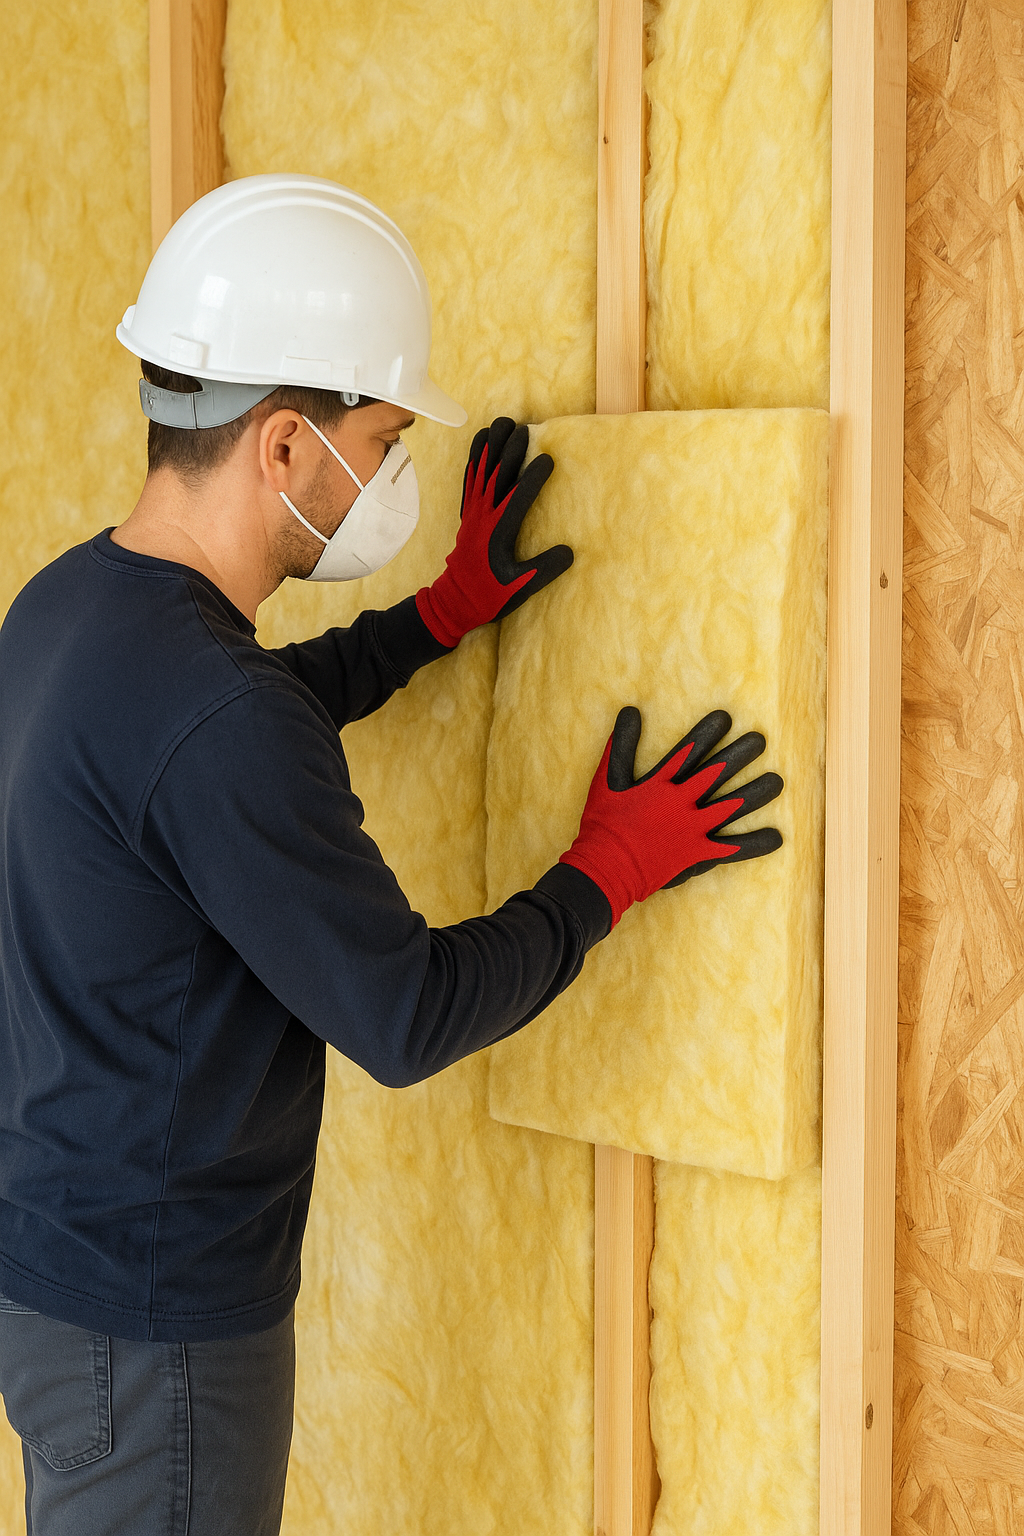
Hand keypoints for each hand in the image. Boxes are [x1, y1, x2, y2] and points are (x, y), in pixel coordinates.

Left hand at [415, 418, 572, 647]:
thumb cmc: (489, 595)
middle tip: (524, 427)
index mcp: (499, 531)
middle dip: (511, 449)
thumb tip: (570, 552)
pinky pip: (469, 478)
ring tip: (502, 422)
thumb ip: (544, 569)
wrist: (455, 600)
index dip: (533, 476)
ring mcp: (473, 512)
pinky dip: (474, 458)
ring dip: (491, 445)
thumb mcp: (521, 587)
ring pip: (481, 471)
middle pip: (498, 475)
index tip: (548, 459)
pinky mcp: (467, 512)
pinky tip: (479, 441)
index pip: (518, 497)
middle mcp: (484, 515)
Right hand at [560, 707, 783, 926]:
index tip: (727, 718)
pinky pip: (732, 848)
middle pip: (718, 773)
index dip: (710, 732)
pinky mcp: (698, 853)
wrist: (607, 867)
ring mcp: (693, 828)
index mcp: (661, 782)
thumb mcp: (607, 780)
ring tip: (777, 781)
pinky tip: (776, 838)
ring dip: (756, 792)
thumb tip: (630, 711)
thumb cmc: (604, 823)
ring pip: (732, 806)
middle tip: (759, 740)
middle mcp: (682, 802)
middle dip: (741, 754)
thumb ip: (621, 745)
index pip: (690, 750)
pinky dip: (754, 843)